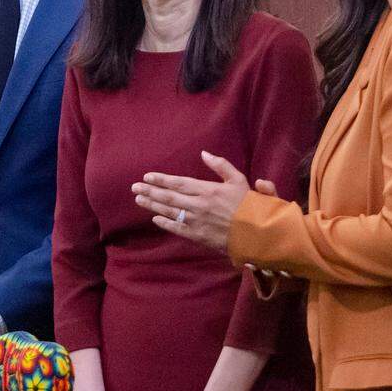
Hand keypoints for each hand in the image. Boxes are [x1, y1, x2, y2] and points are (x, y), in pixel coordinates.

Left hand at [133, 151, 249, 250]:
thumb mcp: (239, 179)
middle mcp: (198, 205)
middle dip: (150, 191)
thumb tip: (204, 153)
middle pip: (169, 197)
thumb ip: (221, 165)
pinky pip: (177, 229)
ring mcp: (196, 221)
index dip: (161, 179)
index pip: (178, 183)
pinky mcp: (198, 236)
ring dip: (152, 205)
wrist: (257, 233)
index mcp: (207, 189)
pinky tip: (154, 219)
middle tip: (134, 187)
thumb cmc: (249, 205)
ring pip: (169, 212)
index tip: (147, 176)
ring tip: (139, 199)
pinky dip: (165, 223)